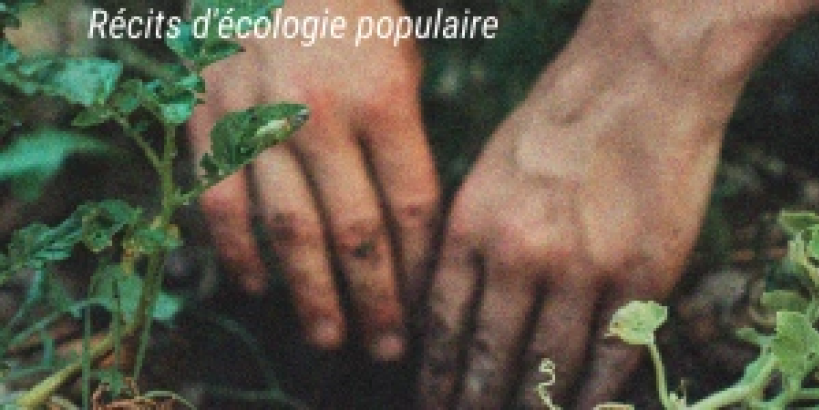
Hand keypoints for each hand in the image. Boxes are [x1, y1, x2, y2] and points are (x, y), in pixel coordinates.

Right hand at [188, 0, 438, 360]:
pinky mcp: (210, 122)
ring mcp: (259, 121)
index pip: (409, 207)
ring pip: (288, 230)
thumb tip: (409, 232)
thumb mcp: (401, 64)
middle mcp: (319, 116)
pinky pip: (221, 203)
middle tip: (385, 350)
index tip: (424, 310)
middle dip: (374, 300)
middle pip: (354, 232)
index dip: (417, 269)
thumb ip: (404, 143)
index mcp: (381, 100)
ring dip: (310, 294)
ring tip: (329, 338)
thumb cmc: (354, 19)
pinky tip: (259, 289)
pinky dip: (238, 254)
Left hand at [419, 0, 818, 406]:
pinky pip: (612, 355)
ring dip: (533, 405)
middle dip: (476, 402)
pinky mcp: (643, 276)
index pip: (445, 328)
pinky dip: (594, 393)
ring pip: (550, 367)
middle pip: (491, 358)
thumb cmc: (555, 124)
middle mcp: (521, 256)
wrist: (638, 82)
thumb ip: (467, 245)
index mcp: (473, 228)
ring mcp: (584, 270)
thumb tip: (452, 315)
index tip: (434, 402)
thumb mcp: (486, 175)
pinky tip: (580, 408)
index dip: (439, 376)